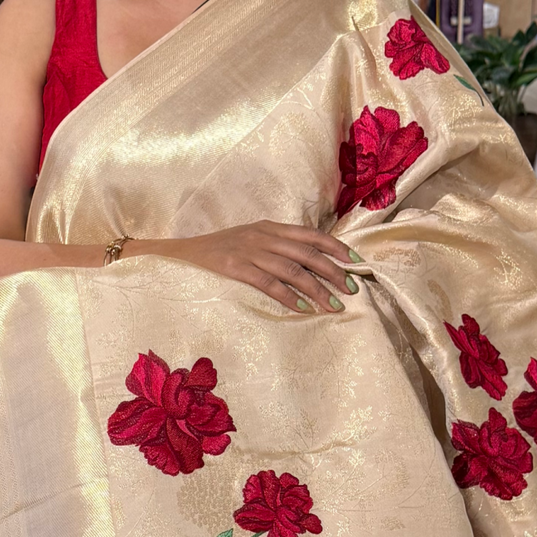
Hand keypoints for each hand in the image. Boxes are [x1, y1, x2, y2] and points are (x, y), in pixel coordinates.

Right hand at [146, 223, 361, 311]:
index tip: (356, 263)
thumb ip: (276, 248)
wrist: (180, 254)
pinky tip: (303, 308)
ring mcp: (249, 251)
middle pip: (308, 253)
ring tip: (333, 306)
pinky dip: (289, 296)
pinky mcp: (234, 268)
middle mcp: (263, 236)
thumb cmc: (218, 252)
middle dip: (333, 272)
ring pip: (293, 269)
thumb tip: (310, 265)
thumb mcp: (250, 242)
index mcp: (269, 227)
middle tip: (350, 290)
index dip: (336, 247)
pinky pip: (268, 283)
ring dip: (317, 289)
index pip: (311, 235)